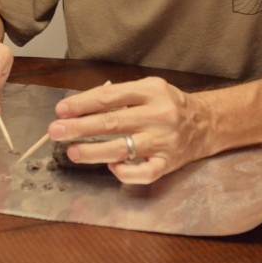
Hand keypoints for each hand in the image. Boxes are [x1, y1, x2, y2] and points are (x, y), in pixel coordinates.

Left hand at [49, 77, 208, 184]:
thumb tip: (80, 108)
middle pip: (112, 122)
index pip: (109, 97)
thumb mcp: (148, 89)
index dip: (82, 104)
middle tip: (56, 131)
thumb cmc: (168, 105)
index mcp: (151, 91)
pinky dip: (124, 172)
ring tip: (71, 151)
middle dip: (80, 127)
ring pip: (123, 148)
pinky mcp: (168, 163)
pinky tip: (110, 166)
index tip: (61, 110)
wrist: (206, 124)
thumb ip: (119, 96)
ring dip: (93, 151)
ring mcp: (164, 141)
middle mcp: (159, 115)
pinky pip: (143, 173)